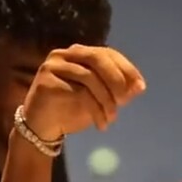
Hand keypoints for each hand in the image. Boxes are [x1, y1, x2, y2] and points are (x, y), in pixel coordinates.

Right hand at [23, 45, 144, 139]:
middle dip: (116, 79)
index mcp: (78, 53)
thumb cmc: (70, 110)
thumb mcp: (99, 99)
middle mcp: (64, 54)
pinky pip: (78, 92)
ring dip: (106, 100)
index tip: (140, 87)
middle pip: (97, 58)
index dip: (126, 68)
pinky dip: (94, 109)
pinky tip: (101, 124)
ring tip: (112, 118)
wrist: (41, 128)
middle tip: (126, 100)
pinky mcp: (46, 82)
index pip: (107, 53)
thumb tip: (139, 87)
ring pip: (89, 77)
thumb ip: (117, 91)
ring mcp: (53, 66)